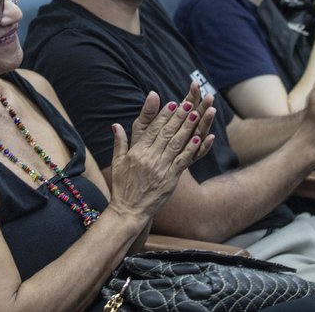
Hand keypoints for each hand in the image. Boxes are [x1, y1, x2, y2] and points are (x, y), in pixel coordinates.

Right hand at [109, 84, 214, 216]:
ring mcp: (160, 169)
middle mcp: (149, 158)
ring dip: (186, 128)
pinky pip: (182, 162)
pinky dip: (190, 150)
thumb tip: (115, 125)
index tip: (172, 103)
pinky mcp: (169, 180)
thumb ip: (119, 142)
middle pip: (166, 133)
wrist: (128, 211)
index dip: (163, 115)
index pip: (152, 129)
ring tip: (195, 115)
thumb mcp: (117, 163)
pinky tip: (198, 139)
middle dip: (178, 117)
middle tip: (188, 103)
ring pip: (175, 144)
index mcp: (137, 152)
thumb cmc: (122, 187)